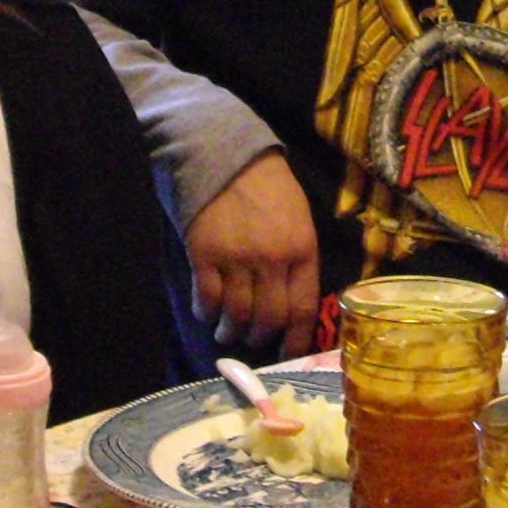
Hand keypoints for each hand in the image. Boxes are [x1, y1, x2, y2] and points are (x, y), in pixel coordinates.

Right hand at [189, 151, 320, 355]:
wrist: (226, 155)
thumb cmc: (269, 187)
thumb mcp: (300, 220)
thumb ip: (299, 260)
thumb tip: (293, 306)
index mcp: (302, 250)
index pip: (303, 309)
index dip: (295, 339)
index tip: (287, 353)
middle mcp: (271, 260)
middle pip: (268, 319)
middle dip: (260, 339)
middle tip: (253, 341)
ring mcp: (236, 259)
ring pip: (236, 314)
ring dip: (231, 331)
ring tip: (226, 332)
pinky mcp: (204, 254)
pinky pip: (206, 298)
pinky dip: (206, 313)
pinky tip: (206, 313)